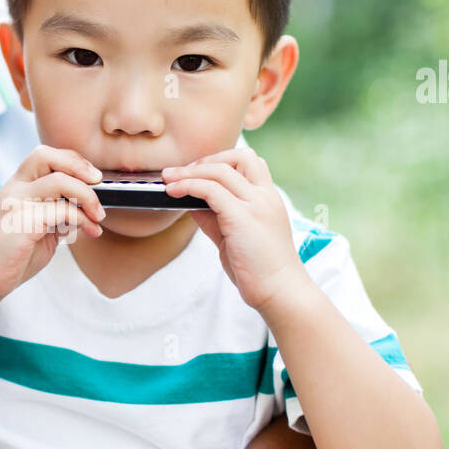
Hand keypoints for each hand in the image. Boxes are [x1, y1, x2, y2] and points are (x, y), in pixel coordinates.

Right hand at [0, 146, 103, 304]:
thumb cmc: (9, 254)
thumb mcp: (38, 227)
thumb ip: (57, 213)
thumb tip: (86, 208)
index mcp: (17, 186)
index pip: (45, 156)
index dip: (72, 161)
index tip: (92, 177)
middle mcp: (14, 189)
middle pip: (47, 156)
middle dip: (79, 166)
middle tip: (98, 183)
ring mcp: (16, 203)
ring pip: (59, 182)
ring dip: (87, 197)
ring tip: (98, 216)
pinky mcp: (23, 222)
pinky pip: (62, 210)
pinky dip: (82, 219)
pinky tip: (90, 231)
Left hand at [162, 147, 306, 314]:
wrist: (280, 291)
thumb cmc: (260, 269)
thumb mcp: (234, 236)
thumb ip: (215, 217)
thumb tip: (190, 202)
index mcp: (269, 198)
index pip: (249, 162)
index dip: (222, 161)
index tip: (198, 171)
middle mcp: (266, 196)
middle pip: (239, 156)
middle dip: (207, 159)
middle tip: (181, 172)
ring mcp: (256, 204)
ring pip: (220, 171)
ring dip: (189, 172)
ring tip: (168, 180)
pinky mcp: (242, 216)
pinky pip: (210, 189)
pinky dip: (189, 186)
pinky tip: (174, 192)